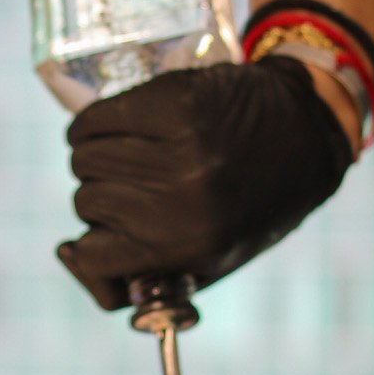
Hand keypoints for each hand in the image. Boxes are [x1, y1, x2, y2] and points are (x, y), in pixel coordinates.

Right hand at [60, 55, 353, 310]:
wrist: (302, 132)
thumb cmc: (249, 205)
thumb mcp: (209, 260)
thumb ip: (143, 273)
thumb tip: (72, 255)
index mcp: (187, 246)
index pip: (90, 258)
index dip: (87, 252)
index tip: (92, 242)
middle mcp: (182, 199)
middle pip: (86, 202)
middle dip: (101, 198)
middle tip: (133, 189)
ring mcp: (178, 147)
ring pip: (84, 158)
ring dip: (95, 157)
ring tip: (126, 155)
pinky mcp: (172, 101)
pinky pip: (94, 118)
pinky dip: (94, 123)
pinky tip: (115, 125)